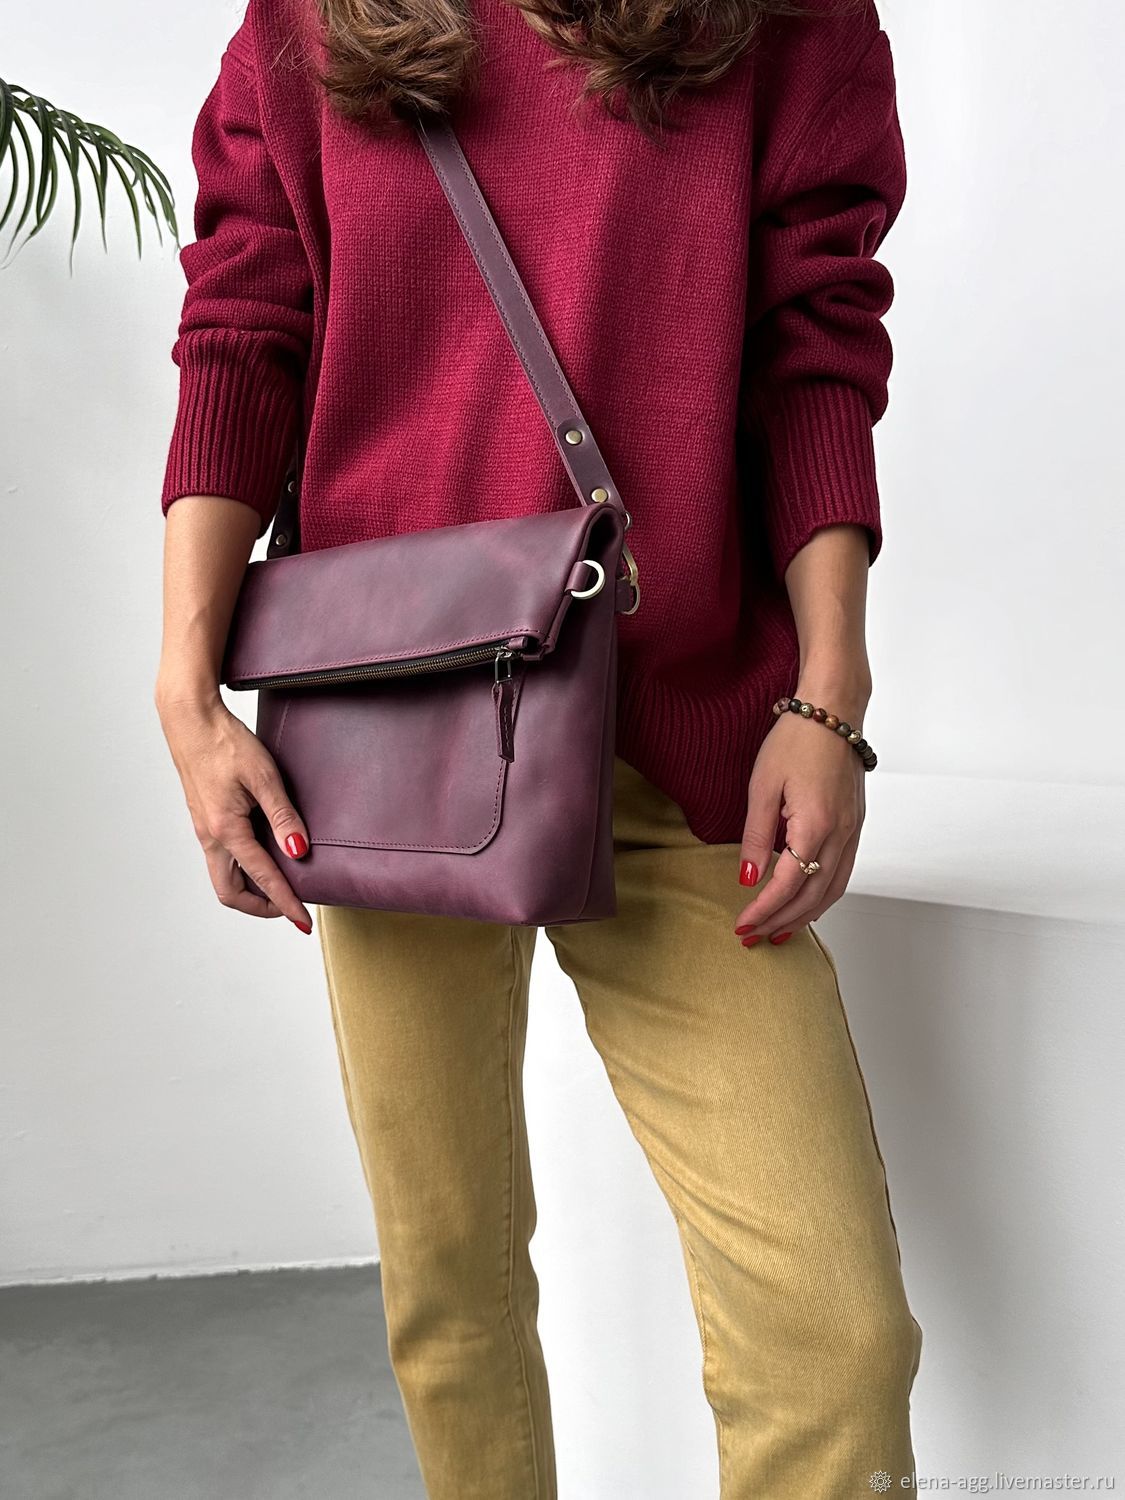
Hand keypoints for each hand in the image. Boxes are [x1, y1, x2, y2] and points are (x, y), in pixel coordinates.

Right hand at [155, 688, 313, 931]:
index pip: (262, 879)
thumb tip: (298, 852)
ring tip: (282, 883)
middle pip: (231, 893)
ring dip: (251, 889)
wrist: (191, 720)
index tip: (303, 921)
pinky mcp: (206, 819)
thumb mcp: (263, 777)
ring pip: (225, 877)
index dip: (285, 903)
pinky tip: (265, 854)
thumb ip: (283, 816)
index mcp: (226, 830)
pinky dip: (244, 868)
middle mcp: (210, 837)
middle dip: (261, 906)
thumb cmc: (225, 743)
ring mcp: (205, 829)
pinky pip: (223, 858)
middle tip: (291, 905)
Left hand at [734, 692, 867, 944]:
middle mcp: (841, 834)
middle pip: (813, 897)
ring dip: (805, 916)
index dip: (763, 910)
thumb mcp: (762, 786)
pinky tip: (806, 903)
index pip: (787, 885)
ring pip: (833, 890)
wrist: (834, 711)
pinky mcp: (856, 825)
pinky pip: (842, 873)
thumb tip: (747, 877)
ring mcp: (853, 831)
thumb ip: (756, 836)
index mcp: (816, 825)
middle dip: (781, 922)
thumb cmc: (796, 740)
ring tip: (778, 933)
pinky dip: (823, 896)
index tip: (742, 926)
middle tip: (753, 937)